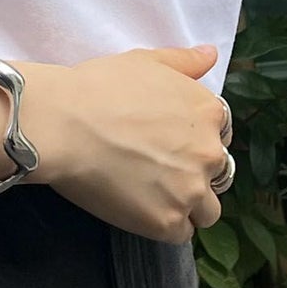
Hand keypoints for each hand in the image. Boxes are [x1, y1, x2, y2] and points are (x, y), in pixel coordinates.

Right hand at [16, 44, 228, 244]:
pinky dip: (163, 224)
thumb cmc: (99, 87)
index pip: (222, 137)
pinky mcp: (167, 221)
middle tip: (155, 169)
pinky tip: (137, 209)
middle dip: (194, 174)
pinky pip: (180, 232)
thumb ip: (184, 62)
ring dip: (186, 205)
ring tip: (150, 195)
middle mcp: (210, 153)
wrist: (64, 123)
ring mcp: (191, 191)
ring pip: (206, 210)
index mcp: (209, 112)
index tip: (170, 144)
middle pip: (217, 175)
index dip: (196, 142)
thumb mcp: (145, 61)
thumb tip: (210, 55)